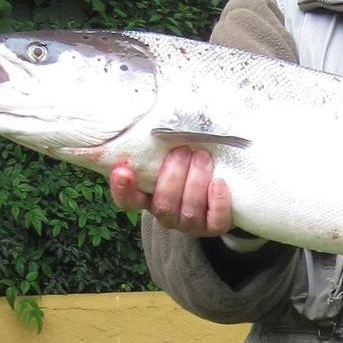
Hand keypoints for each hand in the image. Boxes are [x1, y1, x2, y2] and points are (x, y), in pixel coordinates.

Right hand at [109, 148, 233, 235]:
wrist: (220, 185)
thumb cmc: (188, 163)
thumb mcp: (169, 153)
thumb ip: (159, 143)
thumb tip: (157, 114)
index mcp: (148, 197)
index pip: (128, 201)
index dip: (123, 189)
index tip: (122, 170)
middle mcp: (166, 214)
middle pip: (163, 204)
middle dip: (173, 176)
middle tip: (182, 150)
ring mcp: (190, 224)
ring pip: (188, 212)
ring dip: (195, 182)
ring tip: (202, 156)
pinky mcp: (214, 228)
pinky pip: (215, 223)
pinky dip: (218, 202)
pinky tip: (219, 182)